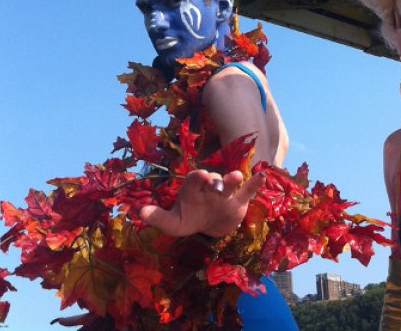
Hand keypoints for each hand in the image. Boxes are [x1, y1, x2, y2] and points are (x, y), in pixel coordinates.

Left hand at [139, 169, 264, 236]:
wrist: (208, 225)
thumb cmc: (188, 219)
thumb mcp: (173, 222)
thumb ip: (158, 217)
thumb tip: (139, 212)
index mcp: (192, 189)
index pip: (194, 179)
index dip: (197, 177)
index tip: (201, 176)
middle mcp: (209, 187)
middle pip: (213, 179)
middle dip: (215, 179)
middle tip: (215, 182)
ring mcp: (225, 193)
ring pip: (231, 182)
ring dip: (233, 178)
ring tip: (236, 177)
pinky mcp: (238, 201)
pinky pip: (248, 191)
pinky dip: (254, 183)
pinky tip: (261, 176)